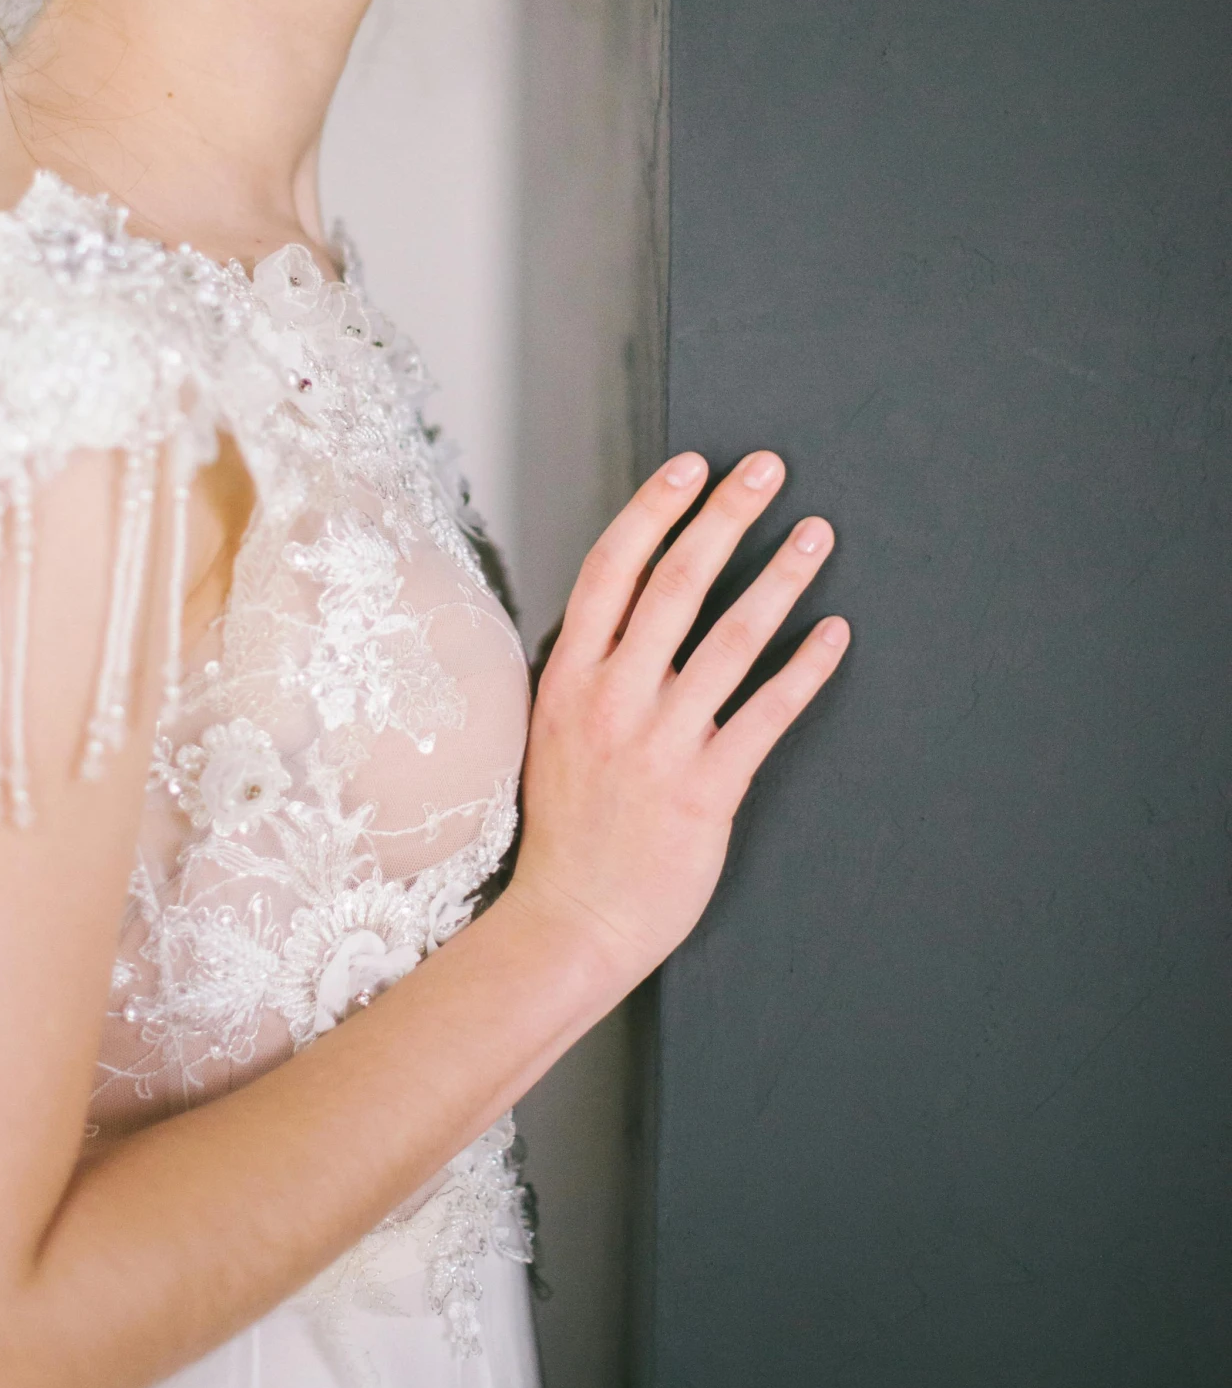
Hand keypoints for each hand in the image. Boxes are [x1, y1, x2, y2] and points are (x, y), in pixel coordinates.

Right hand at [507, 451, 847, 998]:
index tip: (692, 467)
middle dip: (725, 517)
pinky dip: (804, 670)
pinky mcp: (705, 789)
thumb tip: (632, 606)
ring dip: (779, 579)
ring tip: (815, 536)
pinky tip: (834, 634)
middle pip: (675, 585)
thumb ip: (590, 669)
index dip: (654, 511)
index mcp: (568, 678)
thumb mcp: (553, 729)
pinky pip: (765, 715)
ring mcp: (659, 744)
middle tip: (767, 469)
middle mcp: (612, 699)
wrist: (570, 920)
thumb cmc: (567, 827)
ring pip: (729, 640)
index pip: (611, 571)